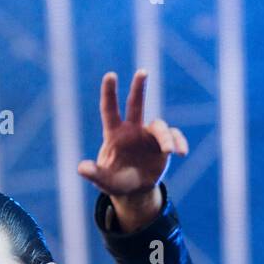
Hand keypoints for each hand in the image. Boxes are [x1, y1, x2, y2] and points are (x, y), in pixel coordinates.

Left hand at [77, 69, 187, 204]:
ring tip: (168, 151)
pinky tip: (181, 152)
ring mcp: (149, 136)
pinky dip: (179, 142)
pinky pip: (174, 137)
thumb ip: (94, 174)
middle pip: (136, 104)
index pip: (110, 110)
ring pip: (159, 126)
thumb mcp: (104, 181)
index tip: (110, 75)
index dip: (109, 93)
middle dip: (139, 87)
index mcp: (115, 134)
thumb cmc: (115, 181)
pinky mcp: (163, 145)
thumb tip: (81, 168)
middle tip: (142, 72)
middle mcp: (132, 130)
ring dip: (165, 137)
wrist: (135, 190)